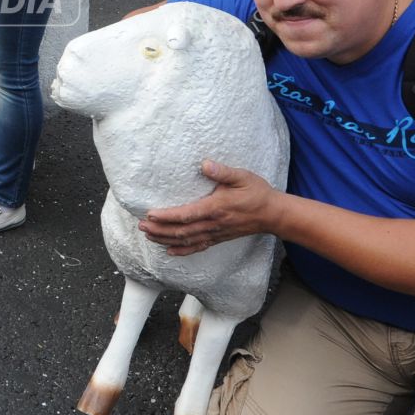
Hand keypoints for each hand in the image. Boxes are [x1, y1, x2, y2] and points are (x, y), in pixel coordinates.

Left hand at [139, 161, 283, 256]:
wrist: (273, 214)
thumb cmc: (257, 192)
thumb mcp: (242, 177)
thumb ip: (222, 172)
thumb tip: (204, 164)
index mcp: (216, 208)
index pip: (186, 215)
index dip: (167, 216)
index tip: (150, 214)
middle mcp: (214, 224)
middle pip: (182, 231)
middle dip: (160, 229)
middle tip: (141, 225)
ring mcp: (216, 233)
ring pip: (187, 240)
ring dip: (165, 239)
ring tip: (148, 235)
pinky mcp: (219, 238)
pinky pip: (198, 247)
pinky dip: (182, 250)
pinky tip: (169, 251)